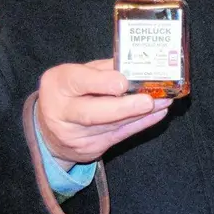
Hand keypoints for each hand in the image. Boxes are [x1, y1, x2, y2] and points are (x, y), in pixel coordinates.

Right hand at [35, 59, 170, 166]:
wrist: (50, 130)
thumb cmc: (69, 93)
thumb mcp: (78, 74)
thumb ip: (103, 70)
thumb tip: (136, 65)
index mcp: (57, 84)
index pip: (78, 82)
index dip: (101, 83)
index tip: (123, 82)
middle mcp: (61, 112)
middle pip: (92, 113)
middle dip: (123, 108)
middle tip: (148, 100)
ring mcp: (74, 135)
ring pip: (111, 126)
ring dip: (140, 114)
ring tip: (163, 101)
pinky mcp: (90, 148)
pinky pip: (119, 136)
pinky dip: (140, 124)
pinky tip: (157, 114)